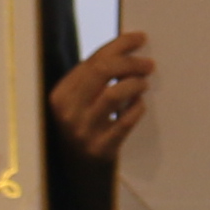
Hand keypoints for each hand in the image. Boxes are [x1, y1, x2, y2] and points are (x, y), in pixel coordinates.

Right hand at [52, 30, 151, 160]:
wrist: (78, 171)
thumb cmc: (83, 126)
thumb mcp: (78, 101)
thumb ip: (94, 78)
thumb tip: (127, 47)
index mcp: (60, 95)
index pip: (93, 60)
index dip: (120, 45)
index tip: (140, 38)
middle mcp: (68, 112)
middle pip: (103, 71)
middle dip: (130, 62)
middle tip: (148, 64)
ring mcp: (84, 131)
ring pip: (114, 94)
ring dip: (135, 83)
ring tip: (144, 83)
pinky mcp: (101, 149)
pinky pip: (126, 121)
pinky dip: (137, 108)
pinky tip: (140, 103)